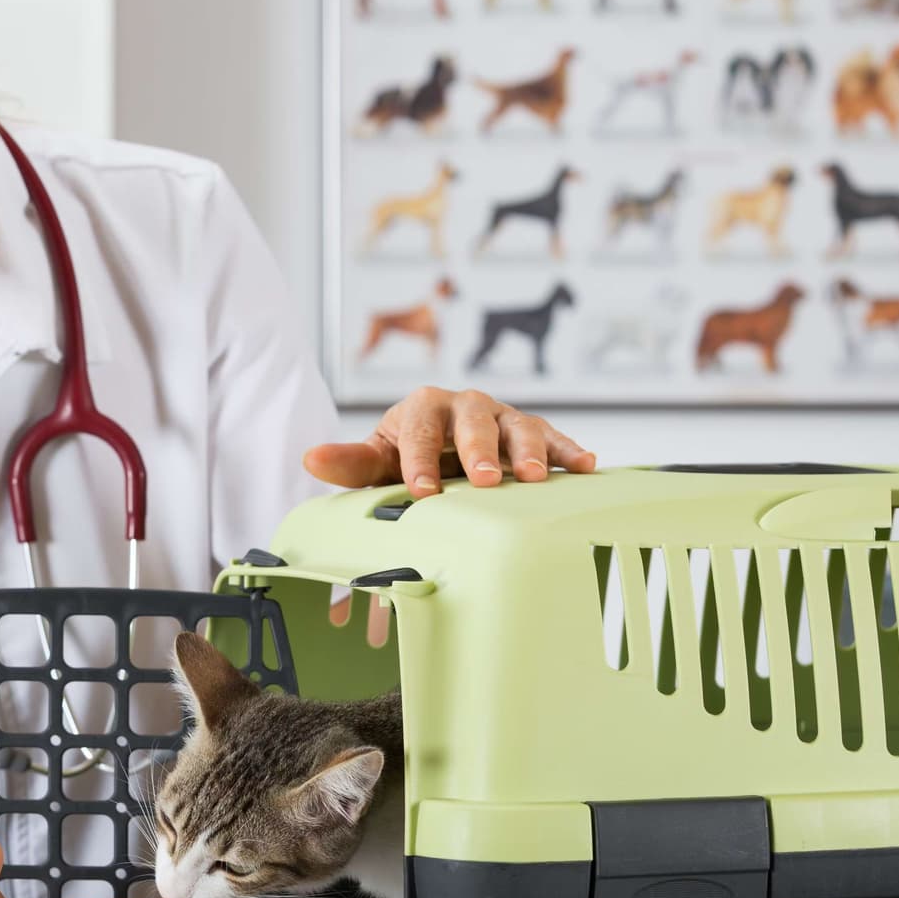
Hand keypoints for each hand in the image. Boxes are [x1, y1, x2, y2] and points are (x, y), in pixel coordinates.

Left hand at [304, 387, 595, 496]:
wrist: (442, 449)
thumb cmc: (409, 457)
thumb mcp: (379, 460)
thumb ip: (350, 463)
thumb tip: (310, 458)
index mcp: (423, 408)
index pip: (420, 432)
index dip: (419, 460)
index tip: (420, 490)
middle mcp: (466, 407)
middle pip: (474, 422)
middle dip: (478, 450)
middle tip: (480, 480)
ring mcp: (503, 418)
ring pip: (519, 427)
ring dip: (529, 449)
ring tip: (534, 476)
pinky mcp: (532, 434)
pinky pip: (555, 439)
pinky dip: (570, 451)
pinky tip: (587, 466)